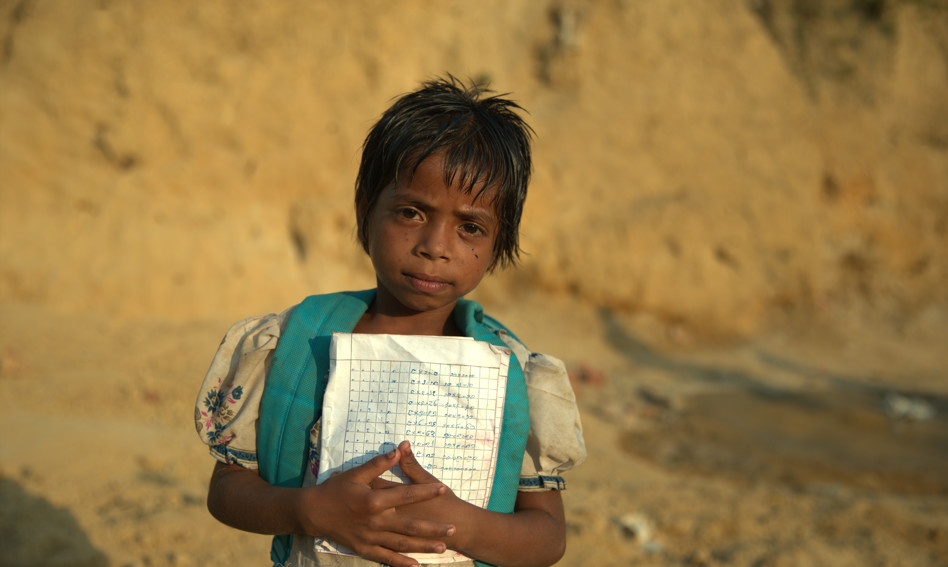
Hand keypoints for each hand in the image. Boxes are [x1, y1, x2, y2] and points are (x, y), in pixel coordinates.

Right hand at [296, 445, 455, 566]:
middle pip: (410, 526)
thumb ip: (379, 464)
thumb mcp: (356, 473)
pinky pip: (385, 558)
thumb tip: (398, 449)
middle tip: (453, 529)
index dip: (425, 492)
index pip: (406, 495)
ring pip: (401, 544)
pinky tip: (416, 565)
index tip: (443, 489)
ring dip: (423, 547)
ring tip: (443, 548)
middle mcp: (375, 521)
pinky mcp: (364, 549)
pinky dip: (400, 562)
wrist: (312, 512)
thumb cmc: (335, 490)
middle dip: (433, 529)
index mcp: (374, 500)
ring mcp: (370, 538)